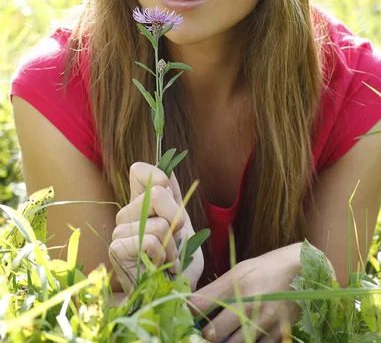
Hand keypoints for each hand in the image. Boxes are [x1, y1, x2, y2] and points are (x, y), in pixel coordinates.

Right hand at [108, 162, 203, 295]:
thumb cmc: (177, 261)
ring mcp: (118, 231)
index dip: (160, 177)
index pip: (140, 170)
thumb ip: (174, 196)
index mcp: (139, 203)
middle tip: (174, 240)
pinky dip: (163, 255)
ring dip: (172, 244)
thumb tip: (168, 166)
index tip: (169, 196)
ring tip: (167, 258)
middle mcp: (125, 213)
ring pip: (158, 222)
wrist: (172, 295)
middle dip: (177, 219)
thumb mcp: (182, 225)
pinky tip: (159, 267)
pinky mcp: (117, 250)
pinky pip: (150, 240)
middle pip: (158, 193)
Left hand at [188, 243, 302, 342]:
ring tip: (221, 337)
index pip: (203, 303)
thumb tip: (194, 303)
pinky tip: (242, 337)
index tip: (186, 315)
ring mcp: (265, 321)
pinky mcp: (279, 334)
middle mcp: (250, 304)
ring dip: (225, 342)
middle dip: (206, 335)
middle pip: (215, 332)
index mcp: (238, 284)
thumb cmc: (265, 268)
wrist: (300, 269)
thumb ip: (218, 287)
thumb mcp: (240, 269)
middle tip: (203, 333)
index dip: (190, 311)